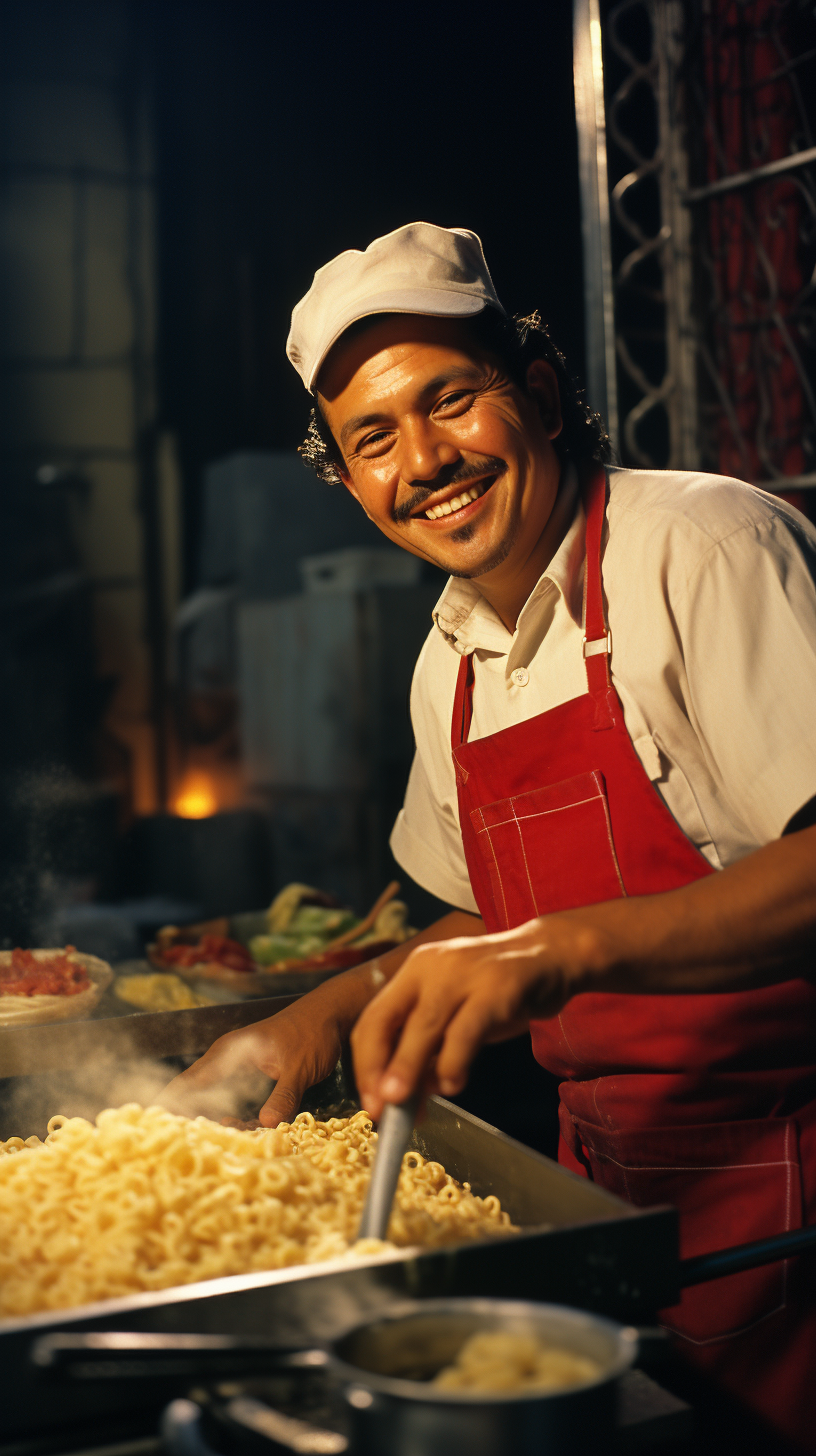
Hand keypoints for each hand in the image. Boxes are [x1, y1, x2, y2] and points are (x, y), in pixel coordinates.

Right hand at [158, 996, 344, 1126]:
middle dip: (188, 1119)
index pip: (187, 1082)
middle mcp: (226, 1059)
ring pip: (210, 1096)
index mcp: (229, 1053)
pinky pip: (228, 1096)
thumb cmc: (313, 1034)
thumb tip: (265, 1125)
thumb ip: (282, 1095)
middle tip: (187, 1148)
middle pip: (193, 1092)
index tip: (154, 1129)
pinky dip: (226, 1113)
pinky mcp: (250, 1073)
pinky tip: (233, 1130)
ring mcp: (237, 1065)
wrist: (331, 1013)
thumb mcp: (300, 1068)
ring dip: (210, 1118)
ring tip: (210, 1144)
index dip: (168, 1105)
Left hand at [350, 915, 603, 1118]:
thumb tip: (403, 1095)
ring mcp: (462, 974)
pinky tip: (453, 1085)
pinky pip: (465, 1032)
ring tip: (403, 1105)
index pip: (372, 1019)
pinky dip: (453, 1063)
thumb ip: (428, 1047)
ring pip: (423, 1027)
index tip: (371, 1102)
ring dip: (407, 1069)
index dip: (365, 1064)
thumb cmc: (495, 991)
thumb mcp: (454, 1012)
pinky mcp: (496, 988)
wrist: (549, 955)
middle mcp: (430, 967)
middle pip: (387, 1021)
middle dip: (377, 1070)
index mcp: (413, 971)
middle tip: (380, 1110)